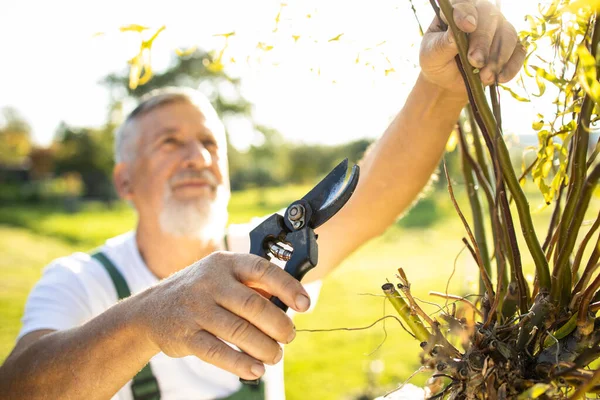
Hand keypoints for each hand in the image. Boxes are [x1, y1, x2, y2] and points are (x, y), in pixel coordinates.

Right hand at [138, 251, 309, 379]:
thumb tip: (290, 303)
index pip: (263, 270)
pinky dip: (241, 363)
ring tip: (275, 355)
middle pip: (254, 306)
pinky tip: (256, 370)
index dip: (288, 287)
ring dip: (264, 347)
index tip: (305, 304)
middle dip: (279, 325)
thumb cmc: (200, 291)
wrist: (150, 310)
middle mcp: (210, 282)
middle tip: (289, 336)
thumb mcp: (222, 276)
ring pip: (239, 331)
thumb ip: (253, 285)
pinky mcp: (185, 335)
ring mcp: (195, 308)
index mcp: (226, 263)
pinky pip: (218, 352)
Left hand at [419, 0, 525, 93]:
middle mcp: (481, 14)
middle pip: (490, 18)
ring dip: (498, 57)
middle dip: (484, 41)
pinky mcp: (510, 47)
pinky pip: (519, 52)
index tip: (468, 26)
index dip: (466, 13)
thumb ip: (442, 44)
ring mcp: (498, 29)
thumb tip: (455, 32)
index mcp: (457, 11)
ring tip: (484, 76)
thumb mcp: (431, 55)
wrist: (448, 81)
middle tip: (475, 61)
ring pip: (508, 34)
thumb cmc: (437, 62)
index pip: (464, 3)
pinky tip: (500, 78)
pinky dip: (511, 66)